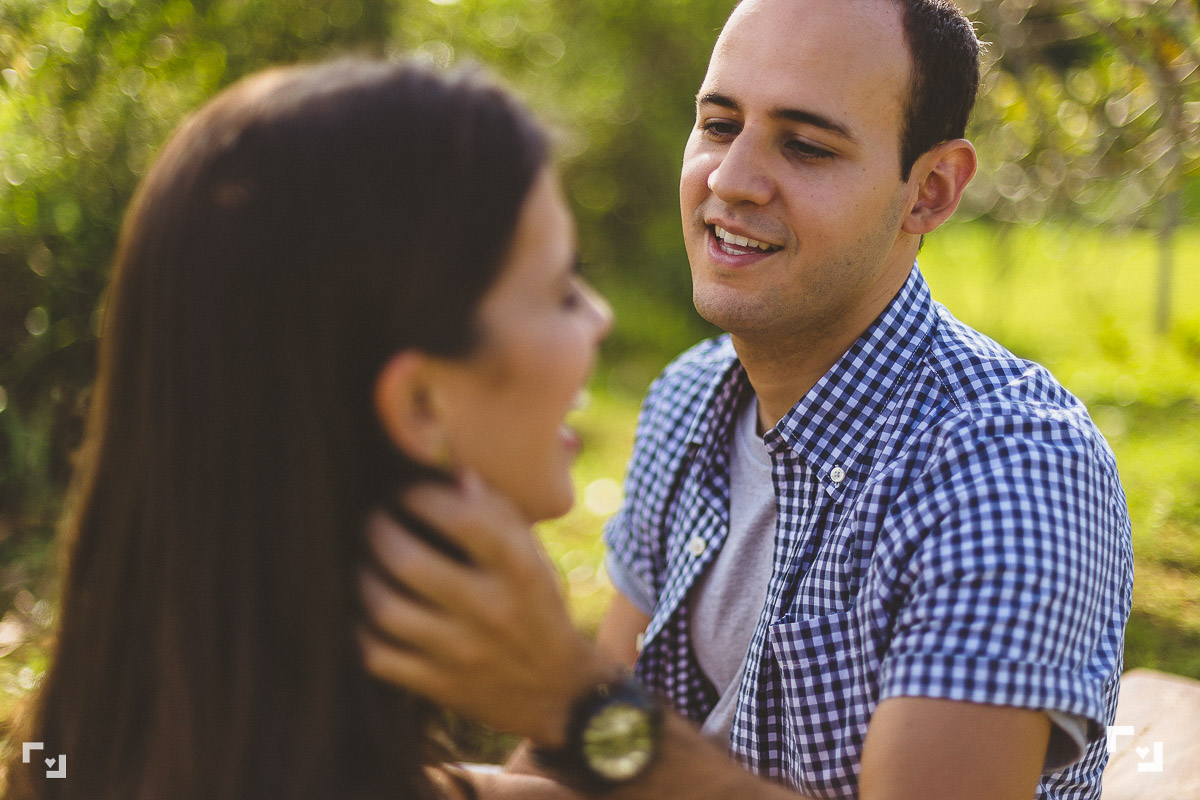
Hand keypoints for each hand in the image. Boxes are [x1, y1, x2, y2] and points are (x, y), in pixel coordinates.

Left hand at [358, 471, 621, 748]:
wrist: (557, 692)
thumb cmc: (537, 607)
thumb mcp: (533, 558)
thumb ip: (498, 514)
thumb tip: (455, 475)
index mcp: (520, 570)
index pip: (464, 520)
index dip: (423, 496)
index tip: (406, 490)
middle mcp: (491, 610)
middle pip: (412, 564)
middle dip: (380, 532)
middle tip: (374, 521)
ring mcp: (462, 652)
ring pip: (387, 610)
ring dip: (364, 578)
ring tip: (364, 562)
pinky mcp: (440, 686)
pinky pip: (379, 656)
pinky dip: (362, 629)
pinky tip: (365, 610)